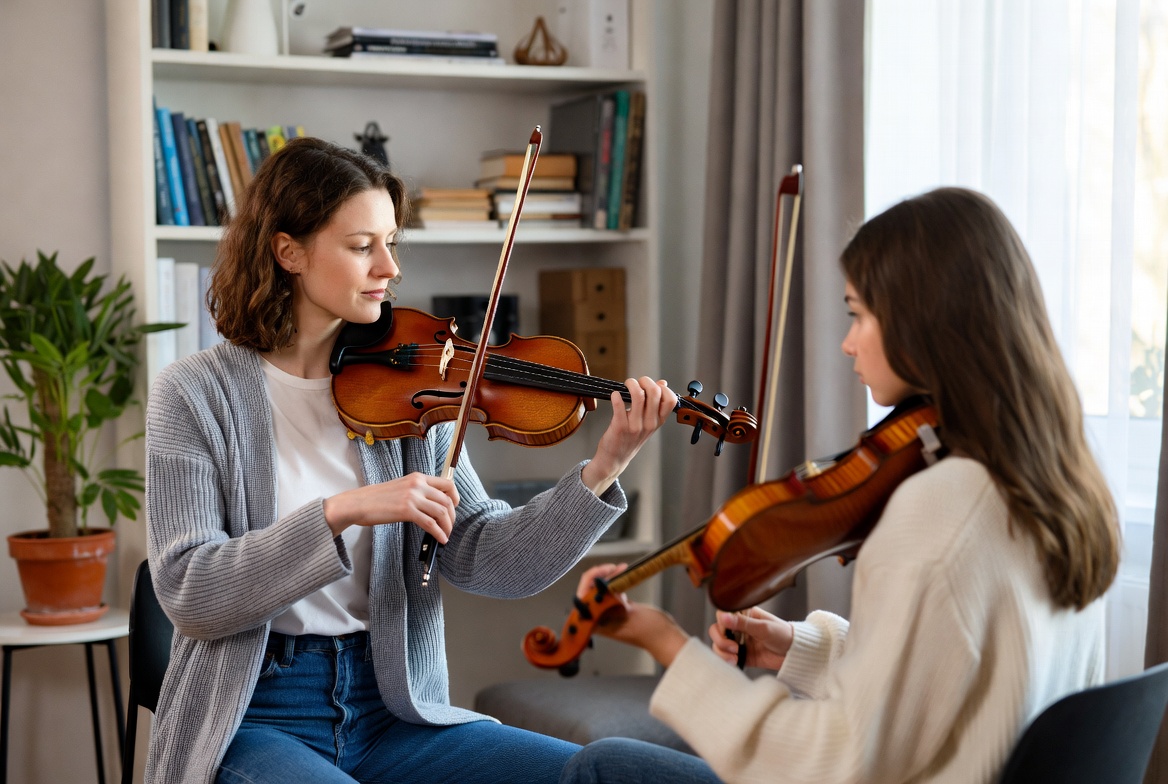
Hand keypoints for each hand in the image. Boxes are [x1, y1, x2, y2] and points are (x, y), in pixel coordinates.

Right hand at [323, 472, 459, 541]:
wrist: (358, 503)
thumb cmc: (376, 498)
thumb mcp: (401, 487)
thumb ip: (417, 491)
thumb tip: (433, 504)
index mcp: (417, 477)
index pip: (447, 484)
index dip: (455, 497)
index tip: (454, 508)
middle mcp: (417, 484)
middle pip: (447, 500)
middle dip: (452, 516)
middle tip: (449, 526)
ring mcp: (412, 497)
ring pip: (441, 512)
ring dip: (447, 526)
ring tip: (445, 535)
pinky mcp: (406, 510)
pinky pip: (430, 523)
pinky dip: (438, 533)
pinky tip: (440, 539)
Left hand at [575, 564, 689, 666]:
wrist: (666, 637)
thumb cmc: (649, 631)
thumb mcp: (628, 616)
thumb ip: (610, 604)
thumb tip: (596, 591)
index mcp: (595, 625)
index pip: (582, 599)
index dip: (589, 581)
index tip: (605, 571)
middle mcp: (598, 619)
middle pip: (590, 592)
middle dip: (600, 575)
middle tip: (613, 567)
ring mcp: (609, 613)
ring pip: (601, 589)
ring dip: (609, 576)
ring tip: (621, 567)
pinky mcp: (619, 608)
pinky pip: (612, 591)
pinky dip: (617, 581)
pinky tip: (624, 572)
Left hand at [581, 377, 677, 495]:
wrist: (615, 459)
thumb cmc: (630, 439)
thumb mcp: (647, 422)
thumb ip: (655, 404)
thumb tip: (663, 383)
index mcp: (658, 421)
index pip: (671, 399)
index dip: (662, 388)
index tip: (652, 385)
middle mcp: (649, 424)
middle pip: (655, 393)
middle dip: (645, 381)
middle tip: (637, 382)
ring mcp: (635, 426)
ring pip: (638, 395)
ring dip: (631, 384)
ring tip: (626, 385)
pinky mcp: (620, 426)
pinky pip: (619, 405)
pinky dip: (616, 396)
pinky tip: (615, 395)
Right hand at [708, 606, 793, 670]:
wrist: (795, 654)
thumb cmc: (783, 635)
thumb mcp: (764, 628)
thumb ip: (742, 623)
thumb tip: (722, 616)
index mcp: (744, 614)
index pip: (722, 615)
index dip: (722, 624)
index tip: (728, 632)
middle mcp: (739, 627)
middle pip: (716, 630)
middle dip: (721, 640)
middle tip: (734, 648)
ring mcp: (739, 641)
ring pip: (719, 644)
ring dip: (722, 652)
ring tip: (735, 657)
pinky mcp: (742, 655)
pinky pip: (726, 657)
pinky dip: (726, 660)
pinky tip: (735, 662)